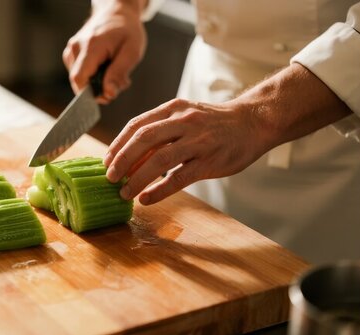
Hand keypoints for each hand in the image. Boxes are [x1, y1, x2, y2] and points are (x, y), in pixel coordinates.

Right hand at [63, 1, 146, 103]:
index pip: (79, 79)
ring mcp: (71, 50)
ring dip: (96, 83)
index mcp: (91, 46)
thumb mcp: (132, 52)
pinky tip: (104, 68)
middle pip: (79, 81)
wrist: (117, 13)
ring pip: (79, 79)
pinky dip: (92, 76)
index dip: (90, 93)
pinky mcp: (71, 53)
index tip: (108, 95)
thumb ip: (119, 73)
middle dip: (98, 89)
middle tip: (118, 83)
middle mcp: (76, 47)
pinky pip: (78, 73)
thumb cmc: (127, 31)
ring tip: (112, 71)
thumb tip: (108, 94)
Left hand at [103, 98, 271, 204]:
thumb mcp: (185, 115)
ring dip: (137, 178)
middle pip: (144, 139)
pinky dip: (160, 190)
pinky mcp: (210, 160)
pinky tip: (146, 199)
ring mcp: (198, 141)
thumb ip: (161, 130)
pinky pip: (180, 177)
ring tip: (124, 192)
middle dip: (122, 159)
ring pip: (160, 159)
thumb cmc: (214, 123)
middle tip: (110, 177)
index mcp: (173, 109)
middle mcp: (184, 121)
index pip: (137, 125)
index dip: (118, 144)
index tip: (106, 161)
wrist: (254, 121)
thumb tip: (130, 155)